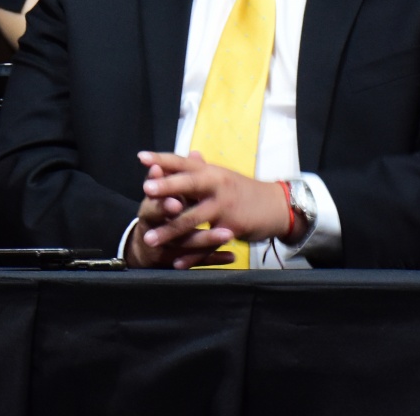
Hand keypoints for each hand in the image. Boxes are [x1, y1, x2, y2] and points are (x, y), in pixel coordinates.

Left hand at [132, 150, 290, 256]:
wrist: (278, 206)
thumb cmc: (242, 190)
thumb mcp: (220, 177)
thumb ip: (198, 171)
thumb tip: (179, 157)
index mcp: (210, 171)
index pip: (183, 162)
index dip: (162, 159)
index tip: (141, 157)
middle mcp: (216, 185)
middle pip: (188, 184)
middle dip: (167, 188)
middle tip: (146, 192)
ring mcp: (224, 206)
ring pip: (193, 219)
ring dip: (170, 231)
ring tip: (149, 239)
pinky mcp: (232, 227)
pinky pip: (207, 244)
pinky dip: (192, 255)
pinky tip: (176, 263)